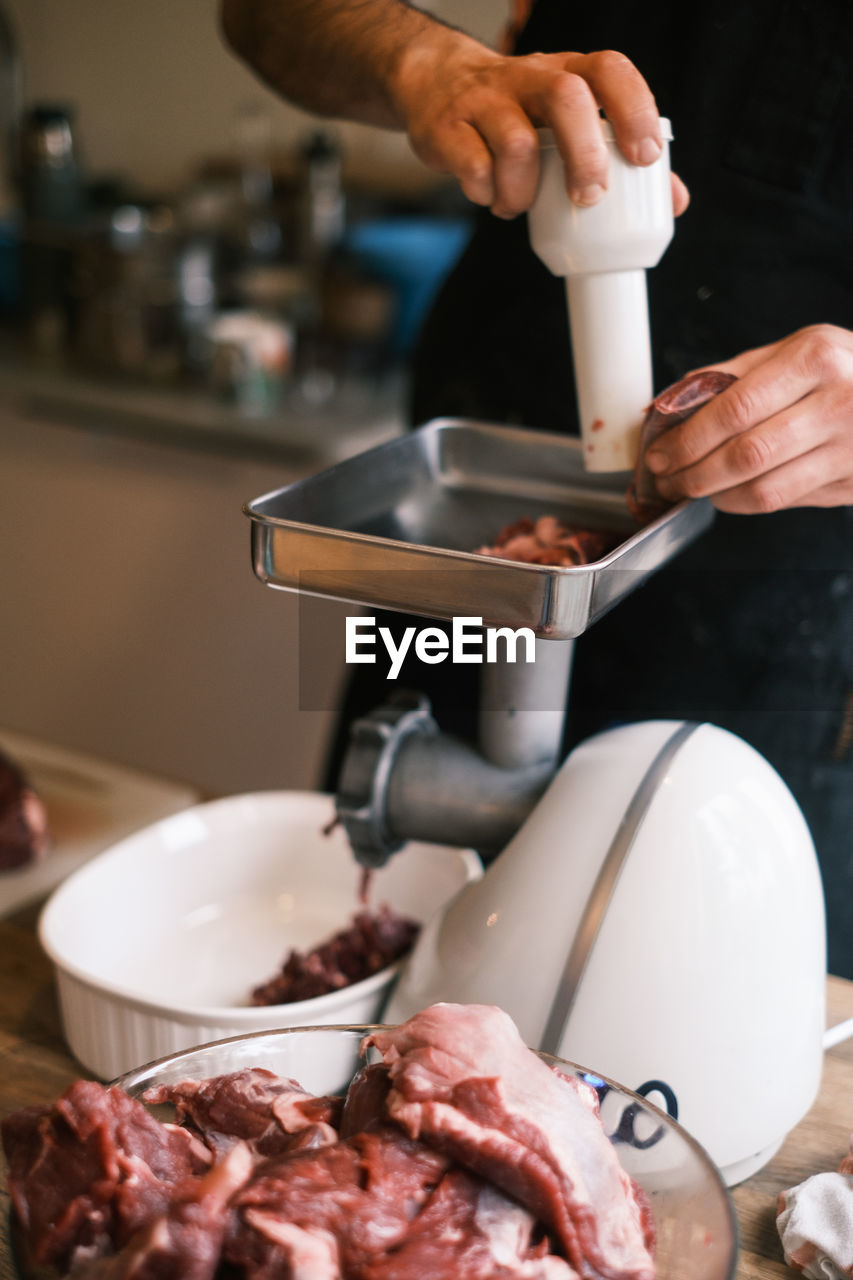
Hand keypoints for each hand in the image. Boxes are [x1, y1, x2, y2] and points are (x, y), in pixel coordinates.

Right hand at [393, 41, 688, 217]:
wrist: (435, 86)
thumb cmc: (518, 112)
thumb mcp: (568, 121)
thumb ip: (618, 156)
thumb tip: (674, 201)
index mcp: (567, 71)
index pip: (609, 70)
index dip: (633, 109)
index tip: (645, 157)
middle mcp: (527, 77)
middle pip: (565, 97)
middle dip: (584, 153)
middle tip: (590, 197)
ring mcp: (485, 99)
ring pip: (516, 142)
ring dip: (524, 189)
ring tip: (521, 205)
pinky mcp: (448, 127)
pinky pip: (473, 166)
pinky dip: (487, 194)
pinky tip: (491, 198)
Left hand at [644, 325, 852, 512]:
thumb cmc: (842, 369)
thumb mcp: (795, 350)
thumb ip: (732, 375)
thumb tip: (669, 403)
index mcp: (814, 360)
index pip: (735, 409)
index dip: (688, 439)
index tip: (660, 452)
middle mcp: (837, 403)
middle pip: (746, 455)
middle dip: (693, 474)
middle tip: (666, 478)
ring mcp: (849, 448)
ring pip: (763, 489)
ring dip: (714, 495)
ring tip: (690, 488)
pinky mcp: (851, 483)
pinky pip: (783, 502)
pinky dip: (743, 503)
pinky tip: (726, 492)